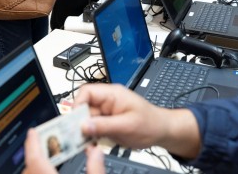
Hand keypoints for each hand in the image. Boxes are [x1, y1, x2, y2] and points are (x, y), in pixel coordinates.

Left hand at [23, 128, 104, 173]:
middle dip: (35, 154)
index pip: (35, 158)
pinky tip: (45, 172)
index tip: (33, 132)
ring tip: (46, 158)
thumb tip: (96, 152)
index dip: (32, 143)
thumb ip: (95, 168)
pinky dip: (36, 173)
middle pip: (30, 167)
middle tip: (44, 143)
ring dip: (35, 166)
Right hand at [75, 84, 200, 158]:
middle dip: (80, 123)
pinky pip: (93, 128)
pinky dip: (91, 137)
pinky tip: (93, 145)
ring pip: (86, 120)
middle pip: (84, 107)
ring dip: (85, 132)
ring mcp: (106, 112)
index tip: (75, 121)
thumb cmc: (150, 124)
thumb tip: (83, 125)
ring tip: (87, 144)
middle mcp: (107, 101)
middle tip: (77, 137)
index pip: (86, 92)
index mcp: (112, 94)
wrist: (162, 131)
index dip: (77, 105)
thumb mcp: (126, 126)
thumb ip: (104, 125)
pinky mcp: (107, 123)